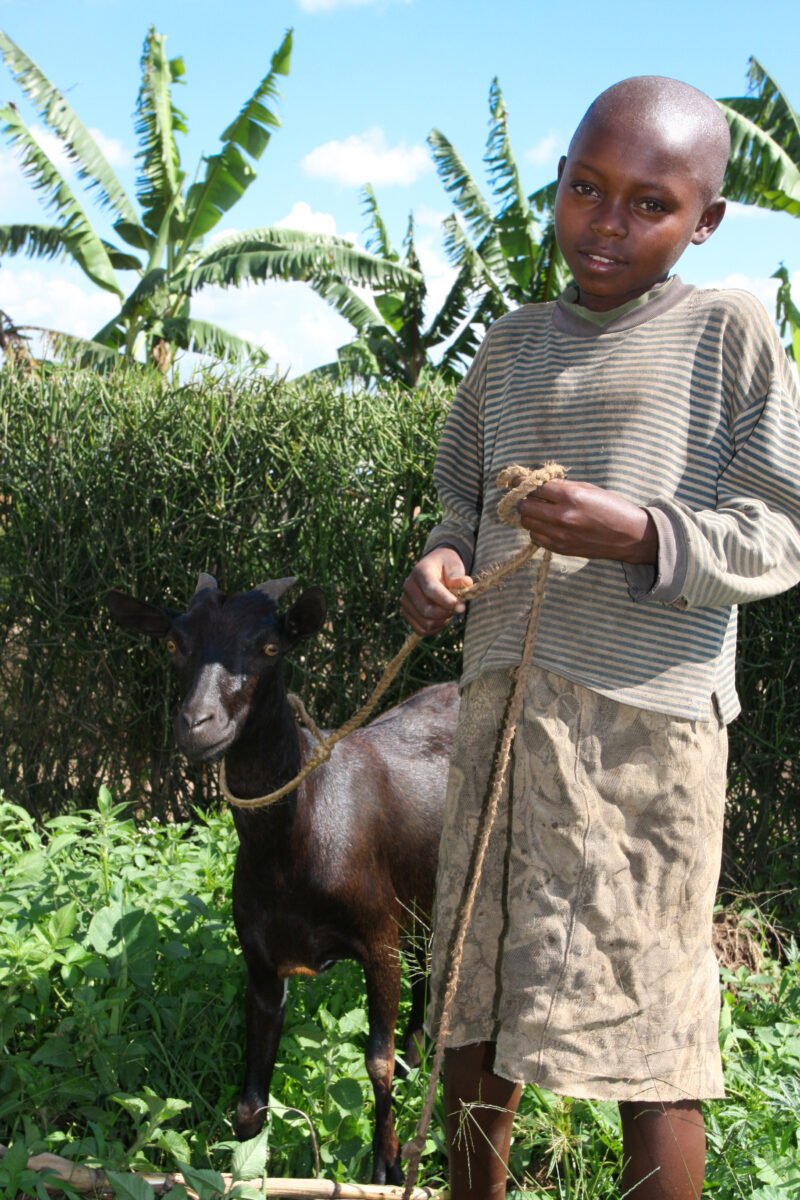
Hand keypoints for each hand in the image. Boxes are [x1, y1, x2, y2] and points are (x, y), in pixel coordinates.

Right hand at [401, 547, 473, 635]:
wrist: (434, 569)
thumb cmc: (446, 568)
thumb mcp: (455, 567)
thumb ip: (458, 578)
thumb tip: (467, 583)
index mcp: (421, 571)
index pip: (431, 589)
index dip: (446, 601)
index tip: (462, 607)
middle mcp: (408, 586)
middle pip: (426, 610)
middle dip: (446, 613)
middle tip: (459, 608)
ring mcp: (405, 601)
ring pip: (425, 623)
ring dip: (442, 621)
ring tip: (449, 611)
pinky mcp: (405, 613)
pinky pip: (421, 630)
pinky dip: (435, 628)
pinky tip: (443, 619)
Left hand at [517, 480, 656, 563]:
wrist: (630, 536)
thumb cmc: (612, 507)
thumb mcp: (589, 488)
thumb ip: (562, 486)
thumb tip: (536, 481)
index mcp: (571, 496)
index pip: (534, 487)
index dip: (522, 482)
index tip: (515, 480)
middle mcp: (563, 516)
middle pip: (525, 506)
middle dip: (524, 499)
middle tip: (529, 496)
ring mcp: (561, 535)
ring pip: (527, 522)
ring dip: (530, 514)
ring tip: (541, 510)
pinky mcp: (561, 549)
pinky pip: (536, 537)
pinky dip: (537, 529)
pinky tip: (548, 524)